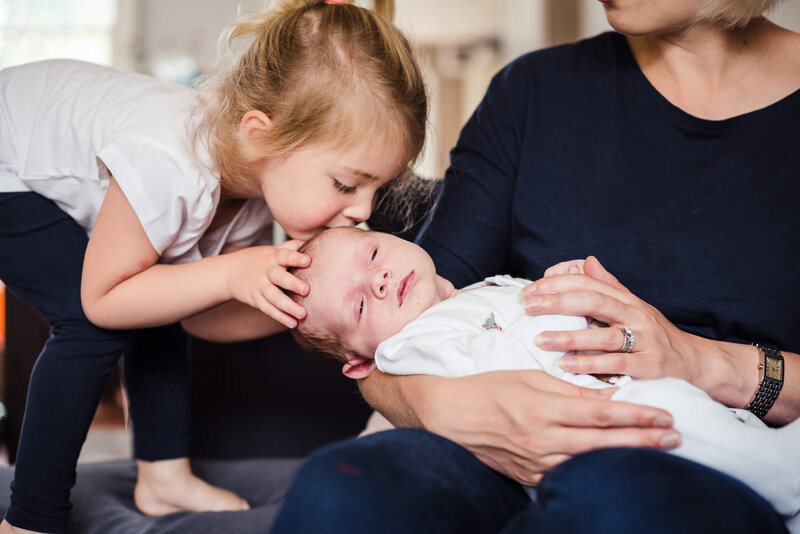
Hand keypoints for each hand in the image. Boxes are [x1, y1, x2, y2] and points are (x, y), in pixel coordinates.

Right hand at [224, 241, 309, 327]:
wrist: (228, 273)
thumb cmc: (258, 260)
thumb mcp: (271, 250)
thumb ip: (289, 247)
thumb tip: (308, 241)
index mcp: (273, 257)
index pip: (285, 255)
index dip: (296, 258)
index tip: (308, 260)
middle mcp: (266, 271)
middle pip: (279, 277)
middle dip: (292, 283)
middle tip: (306, 290)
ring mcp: (260, 287)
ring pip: (274, 297)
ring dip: (288, 306)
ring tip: (302, 314)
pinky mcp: (255, 300)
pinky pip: (268, 309)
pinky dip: (280, 317)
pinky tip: (292, 323)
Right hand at [409, 370, 679, 484]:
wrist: (446, 415)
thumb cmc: (486, 388)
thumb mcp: (527, 377)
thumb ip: (568, 388)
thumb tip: (606, 397)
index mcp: (542, 408)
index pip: (600, 413)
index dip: (636, 416)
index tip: (664, 414)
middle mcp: (541, 438)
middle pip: (603, 442)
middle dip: (643, 440)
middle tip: (675, 437)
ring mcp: (535, 461)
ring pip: (589, 463)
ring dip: (624, 458)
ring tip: (656, 452)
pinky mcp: (527, 476)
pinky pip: (565, 475)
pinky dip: (591, 470)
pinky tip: (613, 468)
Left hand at [522, 256, 703, 383]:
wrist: (694, 363)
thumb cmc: (654, 335)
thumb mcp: (633, 307)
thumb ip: (609, 286)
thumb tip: (588, 261)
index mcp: (627, 300)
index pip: (588, 284)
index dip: (557, 285)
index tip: (529, 292)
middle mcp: (636, 316)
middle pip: (593, 302)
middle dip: (557, 303)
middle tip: (528, 307)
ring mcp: (644, 341)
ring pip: (603, 335)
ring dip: (569, 337)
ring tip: (540, 339)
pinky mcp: (649, 366)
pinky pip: (616, 364)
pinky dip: (590, 364)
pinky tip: (566, 365)